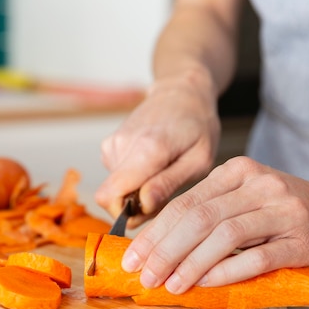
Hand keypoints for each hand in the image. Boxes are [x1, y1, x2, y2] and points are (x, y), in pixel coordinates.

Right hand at [94, 70, 220, 226]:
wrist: (182, 94)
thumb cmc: (197, 127)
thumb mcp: (199, 161)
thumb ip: (168, 184)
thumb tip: (142, 206)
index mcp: (146, 149)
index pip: (109, 196)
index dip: (125, 214)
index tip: (150, 211)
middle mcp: (121, 146)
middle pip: (112, 197)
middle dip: (136, 205)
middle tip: (166, 191)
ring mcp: (111, 144)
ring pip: (115, 189)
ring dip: (138, 191)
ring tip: (163, 173)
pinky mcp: (109, 146)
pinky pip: (116, 178)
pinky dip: (133, 179)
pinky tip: (153, 165)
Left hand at [122, 156, 308, 292]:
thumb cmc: (284, 210)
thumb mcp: (245, 198)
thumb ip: (208, 213)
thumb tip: (158, 246)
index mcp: (237, 172)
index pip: (184, 203)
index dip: (155, 232)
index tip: (134, 257)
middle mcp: (258, 186)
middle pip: (198, 218)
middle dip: (165, 250)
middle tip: (146, 276)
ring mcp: (282, 211)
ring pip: (224, 236)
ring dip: (191, 264)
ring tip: (171, 285)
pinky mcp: (301, 240)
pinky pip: (257, 258)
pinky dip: (227, 271)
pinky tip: (206, 284)